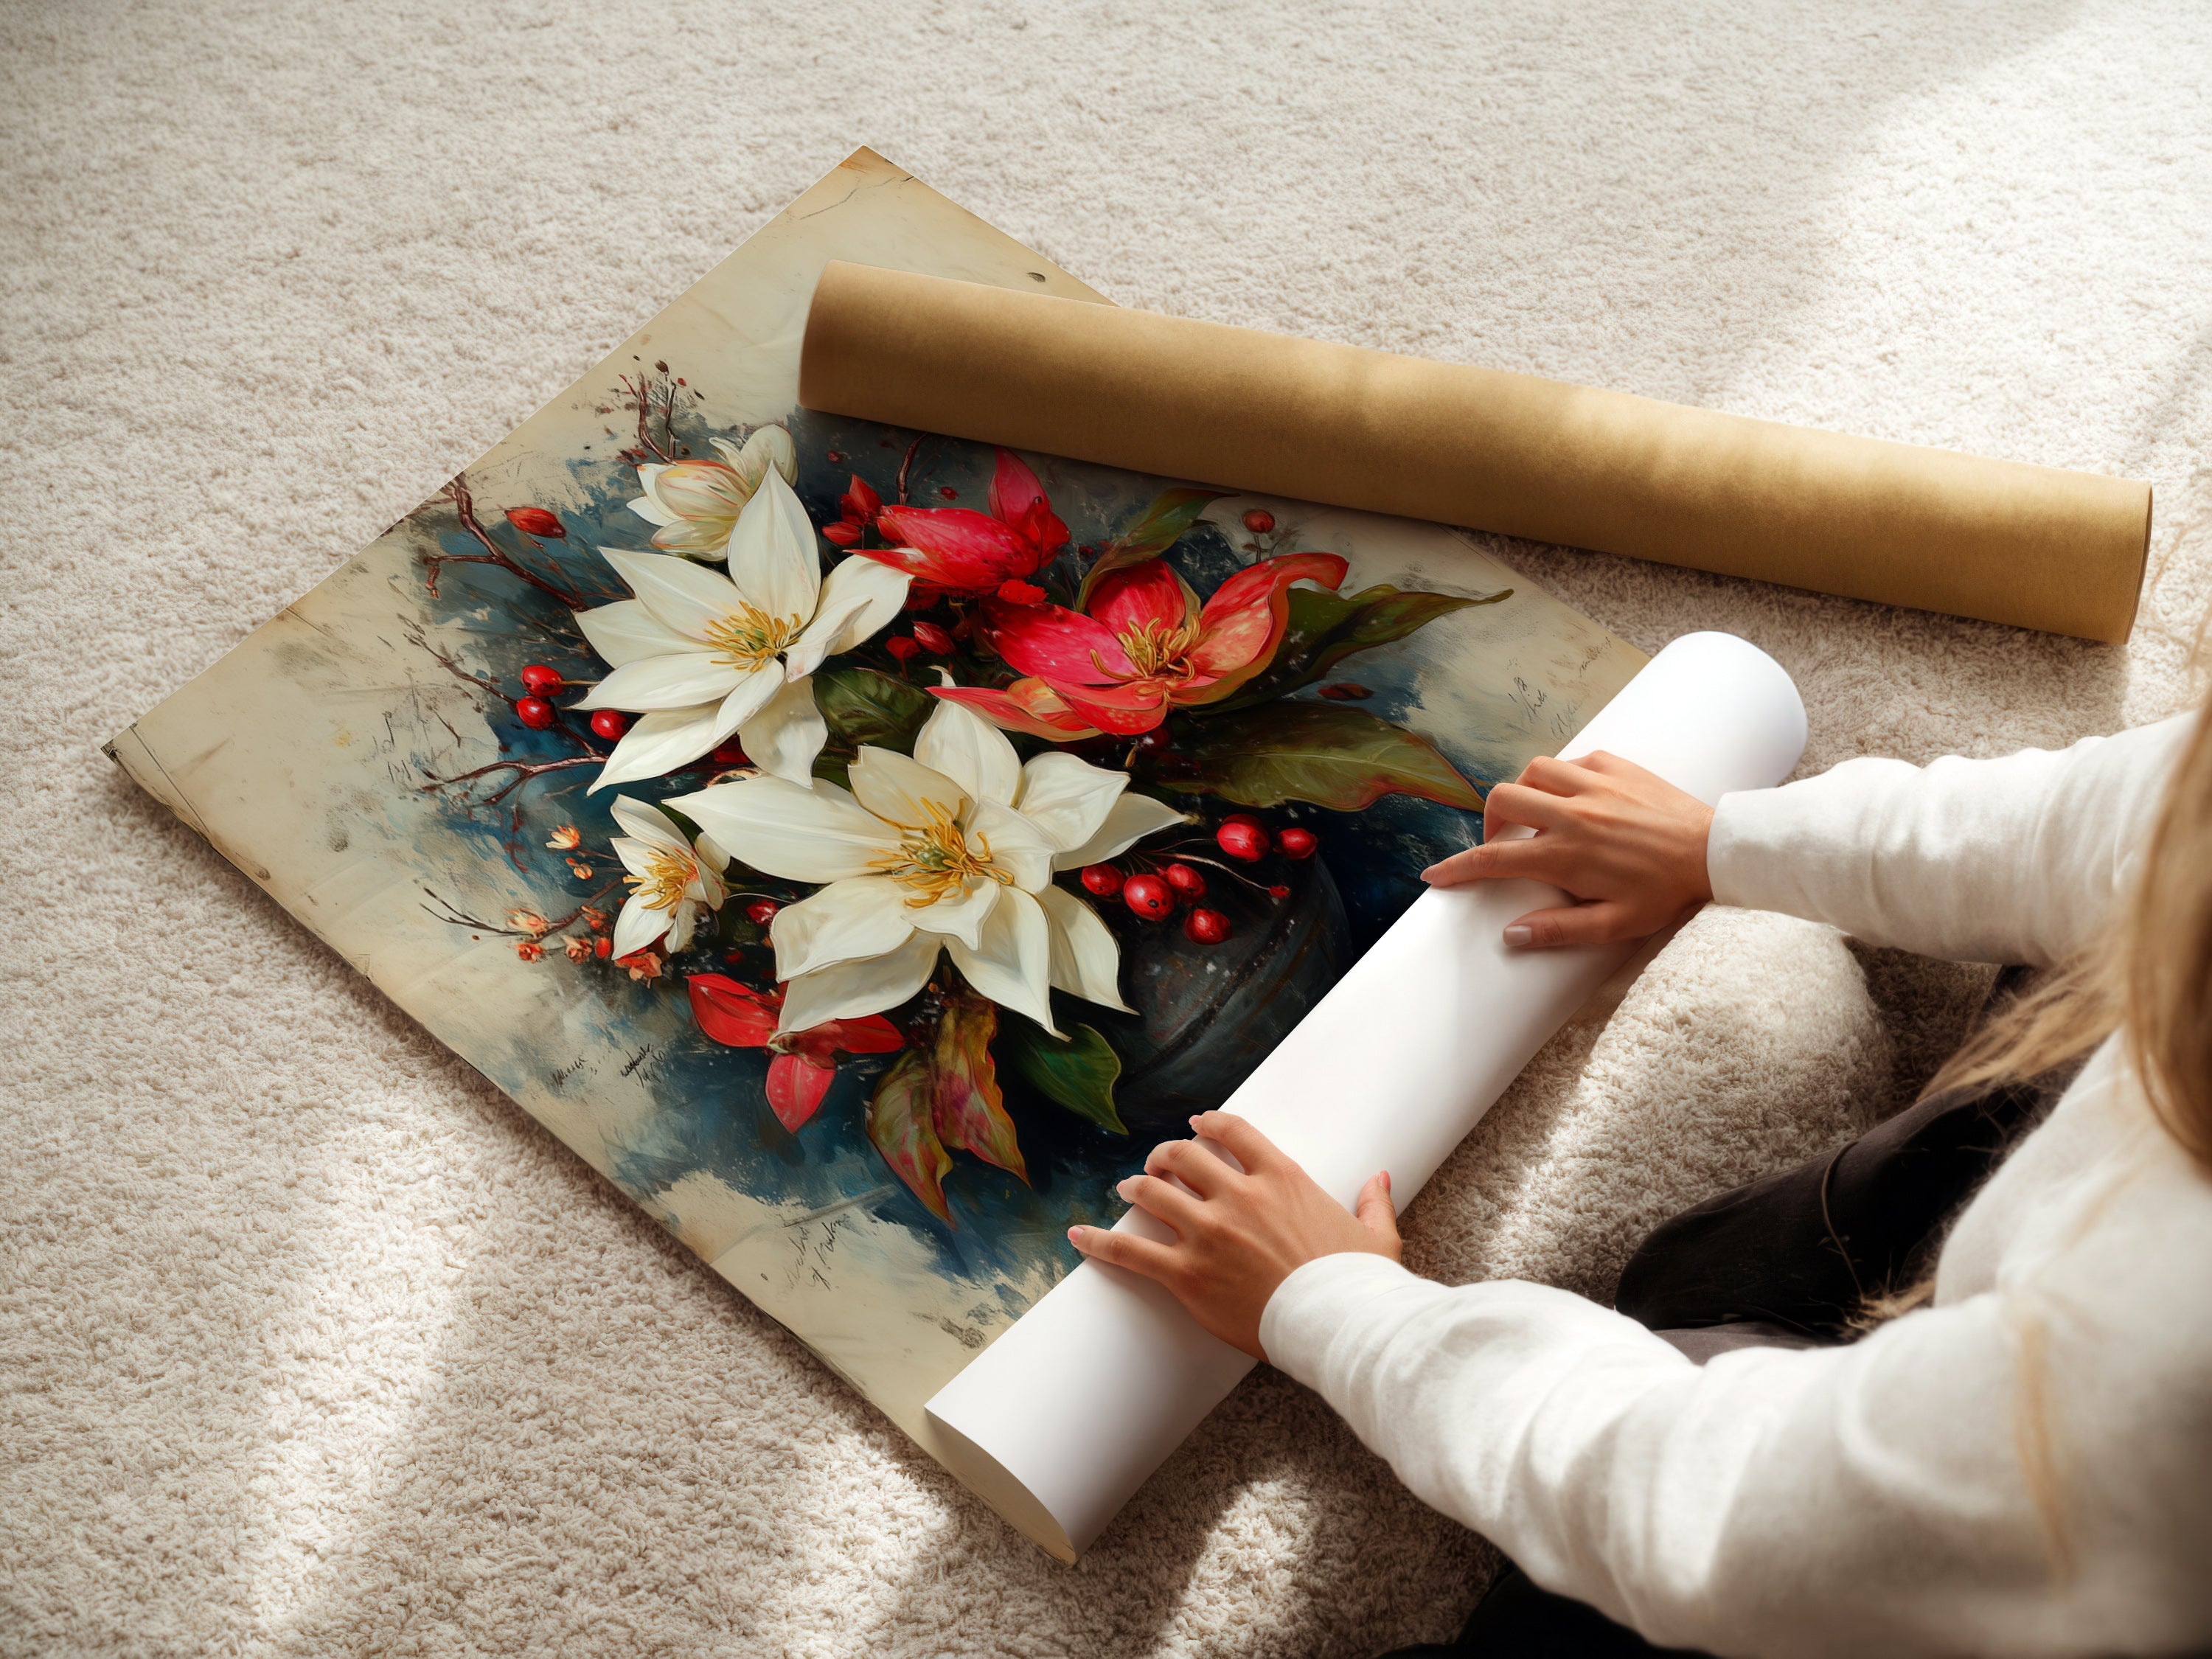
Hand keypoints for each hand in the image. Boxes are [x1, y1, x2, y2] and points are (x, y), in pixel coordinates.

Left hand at [1067, 1111, 1399, 1361]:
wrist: (1339, 1325)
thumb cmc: (1358, 1284)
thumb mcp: (1375, 1236)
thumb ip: (1373, 1202)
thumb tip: (1380, 1178)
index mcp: (1281, 1179)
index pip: (1233, 1132)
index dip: (1208, 1124)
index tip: (1196, 1125)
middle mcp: (1239, 1196)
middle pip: (1183, 1156)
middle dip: (1165, 1155)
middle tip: (1157, 1163)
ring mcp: (1209, 1233)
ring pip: (1153, 1193)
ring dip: (1135, 1187)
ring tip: (1126, 1189)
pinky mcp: (1187, 1274)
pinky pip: (1131, 1251)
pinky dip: (1100, 1241)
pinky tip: (1078, 1235)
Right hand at [1420, 750, 1713, 948]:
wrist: (1715, 851)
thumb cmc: (1666, 893)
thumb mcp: (1615, 925)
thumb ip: (1559, 930)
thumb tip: (1511, 934)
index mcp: (1566, 855)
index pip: (1494, 859)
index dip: (1457, 868)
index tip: (1435, 876)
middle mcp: (1572, 813)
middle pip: (1503, 800)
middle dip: (1489, 822)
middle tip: (1502, 843)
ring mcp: (1594, 784)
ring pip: (1532, 771)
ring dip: (1524, 792)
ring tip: (1535, 815)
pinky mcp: (1616, 765)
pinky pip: (1571, 761)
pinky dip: (1561, 777)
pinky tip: (1574, 797)